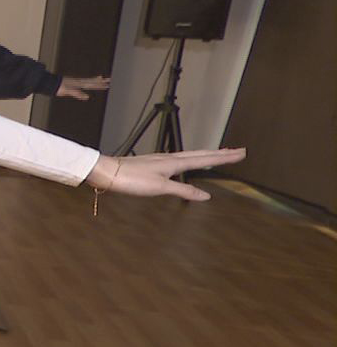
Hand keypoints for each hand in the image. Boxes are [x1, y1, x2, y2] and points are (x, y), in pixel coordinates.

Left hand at [56, 75, 110, 99]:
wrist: (50, 83)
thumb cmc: (58, 87)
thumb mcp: (69, 91)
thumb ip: (78, 94)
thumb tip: (87, 97)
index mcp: (79, 83)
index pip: (92, 84)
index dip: (99, 85)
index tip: (107, 84)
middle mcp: (78, 82)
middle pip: (92, 81)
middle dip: (101, 82)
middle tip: (109, 80)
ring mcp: (75, 82)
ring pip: (88, 81)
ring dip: (95, 81)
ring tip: (102, 78)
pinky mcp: (72, 83)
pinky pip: (83, 82)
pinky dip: (87, 82)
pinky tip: (88, 83)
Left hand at [86, 148, 245, 200]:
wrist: (107, 172)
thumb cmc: (131, 179)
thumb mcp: (160, 187)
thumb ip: (183, 191)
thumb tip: (206, 196)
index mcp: (175, 162)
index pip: (205, 159)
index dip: (224, 157)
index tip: (241, 153)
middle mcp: (170, 158)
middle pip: (200, 154)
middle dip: (220, 153)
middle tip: (237, 150)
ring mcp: (161, 159)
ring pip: (189, 155)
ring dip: (206, 154)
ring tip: (218, 154)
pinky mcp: (152, 163)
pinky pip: (178, 159)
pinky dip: (190, 159)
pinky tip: (186, 162)